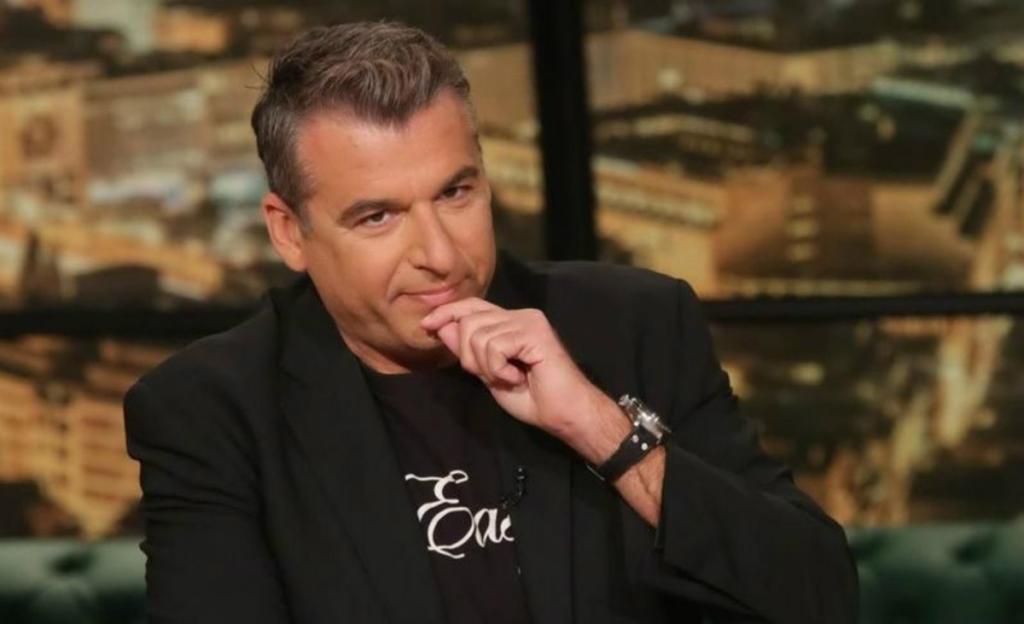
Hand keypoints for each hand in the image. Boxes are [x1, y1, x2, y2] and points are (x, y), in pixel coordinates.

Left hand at [420, 298, 609, 439]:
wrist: (565, 414)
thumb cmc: (533, 398)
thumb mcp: (489, 374)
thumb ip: (468, 351)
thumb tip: (441, 326)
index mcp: (510, 322)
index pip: (471, 306)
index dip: (446, 313)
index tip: (427, 326)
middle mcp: (519, 315)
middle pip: (468, 321)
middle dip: (469, 356)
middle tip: (493, 376)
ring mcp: (528, 321)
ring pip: (478, 335)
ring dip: (486, 366)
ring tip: (508, 378)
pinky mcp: (534, 332)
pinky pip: (495, 346)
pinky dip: (498, 369)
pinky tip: (517, 378)